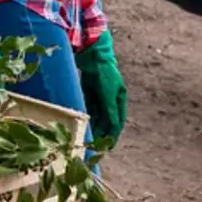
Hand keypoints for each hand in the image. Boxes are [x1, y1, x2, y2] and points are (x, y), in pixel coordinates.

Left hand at [76, 31, 127, 145]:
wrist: (94, 53)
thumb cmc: (104, 72)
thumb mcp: (108, 93)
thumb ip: (110, 110)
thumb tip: (113, 126)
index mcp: (120, 98)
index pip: (118, 121)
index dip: (113, 135)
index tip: (108, 148)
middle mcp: (111, 97)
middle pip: (107, 119)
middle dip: (101, 132)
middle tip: (94, 145)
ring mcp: (100, 94)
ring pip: (97, 114)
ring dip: (93, 125)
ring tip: (87, 137)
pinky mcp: (89, 89)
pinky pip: (89, 106)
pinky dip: (87, 115)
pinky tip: (82, 123)